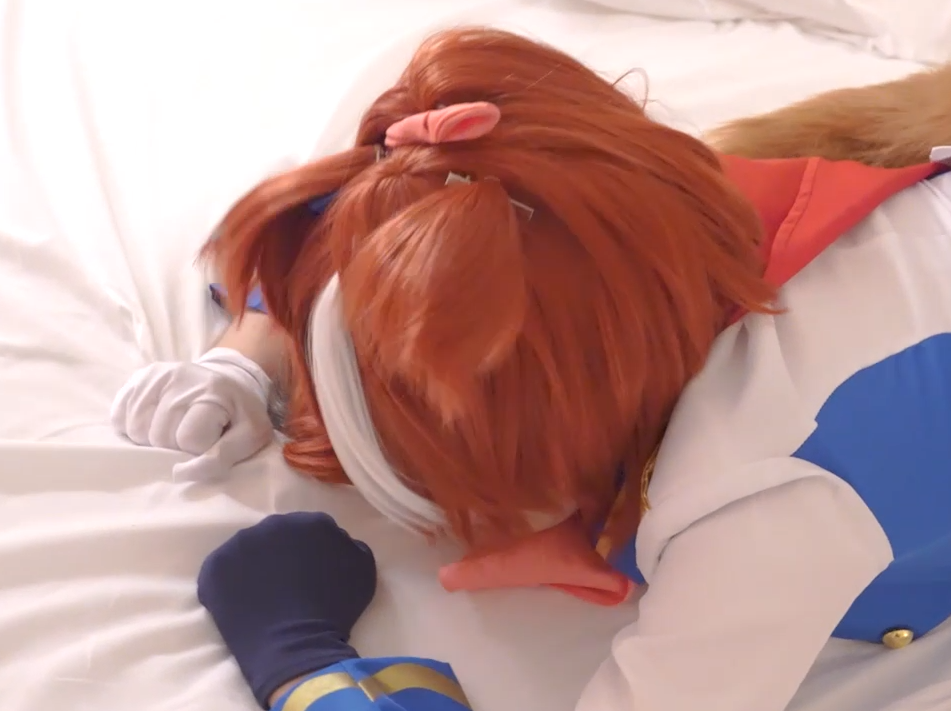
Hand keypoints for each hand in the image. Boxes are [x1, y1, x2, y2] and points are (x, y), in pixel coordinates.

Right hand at [110, 347, 273, 477]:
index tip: (212, 437)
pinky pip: (119, 418)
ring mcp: (154, 376)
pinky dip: (133, 428)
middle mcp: (179, 378)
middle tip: (191, 433)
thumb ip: (221, 458)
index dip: (200, 448)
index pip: (189, 439)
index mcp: (212, 391)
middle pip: (159, 436)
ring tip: (174, 428)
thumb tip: (179, 474)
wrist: (228, 379)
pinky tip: (155, 420)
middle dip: (175, 445)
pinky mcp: (136, 378)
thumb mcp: (250, 435)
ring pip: (136, 430)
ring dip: (152, 439)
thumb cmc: (238, 413)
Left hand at [198, 512, 377, 706]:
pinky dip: (227, 582)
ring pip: (249, 550)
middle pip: (278, 536)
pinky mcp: (216, 566)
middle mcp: (275, 524)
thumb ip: (350, 546)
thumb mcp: (362, 570)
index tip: (310, 573)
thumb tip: (338, 543)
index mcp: (312, 522)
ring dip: (254, 565)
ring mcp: (241, 543)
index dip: (310, 552)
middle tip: (286, 583)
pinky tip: (239, 601)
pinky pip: (221, 569)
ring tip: (260, 595)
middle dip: (281, 554)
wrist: (297, 646)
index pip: (310, 530)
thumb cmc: (335, 611)